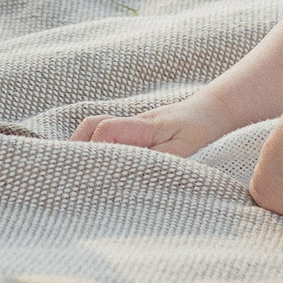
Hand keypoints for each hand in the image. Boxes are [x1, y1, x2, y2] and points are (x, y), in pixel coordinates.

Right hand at [70, 93, 233, 156]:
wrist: (212, 110)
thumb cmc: (198, 129)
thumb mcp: (185, 147)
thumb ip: (159, 159)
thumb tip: (131, 172)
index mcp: (141, 126)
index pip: (105, 130)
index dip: (93, 148)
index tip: (89, 170)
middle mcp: (132, 122)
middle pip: (91, 125)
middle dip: (77, 146)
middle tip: (70, 171)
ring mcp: (132, 125)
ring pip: (96, 128)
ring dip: (85, 145)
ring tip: (80, 169)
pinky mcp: (136, 130)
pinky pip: (108, 134)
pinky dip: (98, 145)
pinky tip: (99, 164)